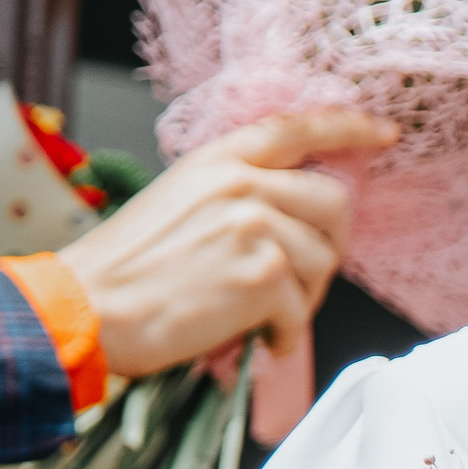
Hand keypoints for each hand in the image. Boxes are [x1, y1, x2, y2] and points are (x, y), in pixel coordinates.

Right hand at [63, 109, 397, 374]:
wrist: (85, 308)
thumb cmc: (123, 268)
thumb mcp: (176, 201)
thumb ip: (233, 194)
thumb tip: (290, 215)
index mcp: (219, 160)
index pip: (298, 128)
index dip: (348, 128)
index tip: (382, 134)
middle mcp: (242, 184)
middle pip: (334, 202)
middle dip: (329, 244)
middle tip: (301, 278)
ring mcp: (255, 226)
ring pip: (322, 261)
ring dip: (301, 298)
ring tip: (260, 315)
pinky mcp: (262, 274)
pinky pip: (302, 308)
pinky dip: (284, 333)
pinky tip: (257, 340)